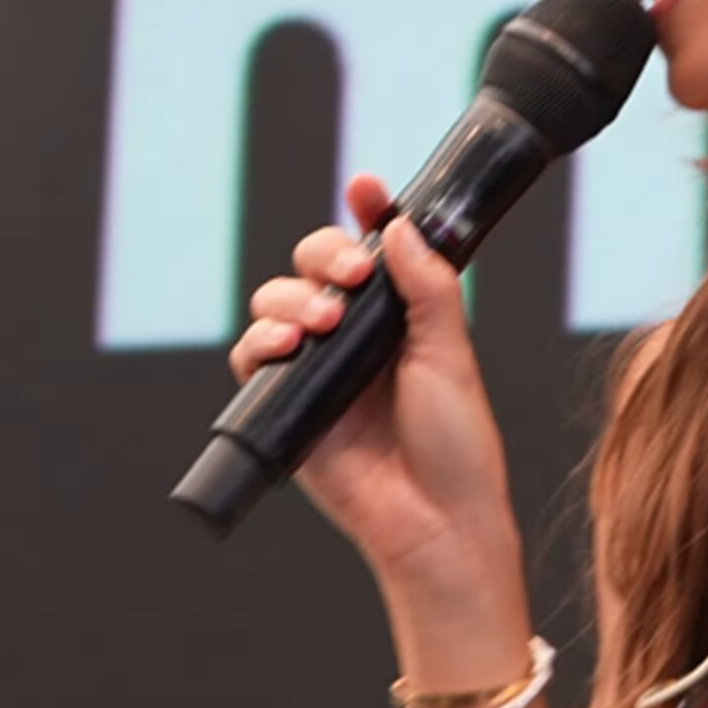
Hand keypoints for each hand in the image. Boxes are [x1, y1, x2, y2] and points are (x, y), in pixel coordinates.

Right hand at [228, 173, 521, 590]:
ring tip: (322, 323)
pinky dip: (259, 342)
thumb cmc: (456, 445)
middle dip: (323, 255)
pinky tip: (284, 347)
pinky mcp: (289, 405)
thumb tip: (402, 229)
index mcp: (403, 319)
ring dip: (290, 299)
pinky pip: (252, 358)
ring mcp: (320, 369)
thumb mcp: (452, 357)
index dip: (367, 214)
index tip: (365, 187)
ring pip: (277, 303)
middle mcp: (358, 337)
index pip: (377, 251)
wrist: (435, 520)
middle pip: (315, 266)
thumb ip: (429, 290)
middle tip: (349, 277)